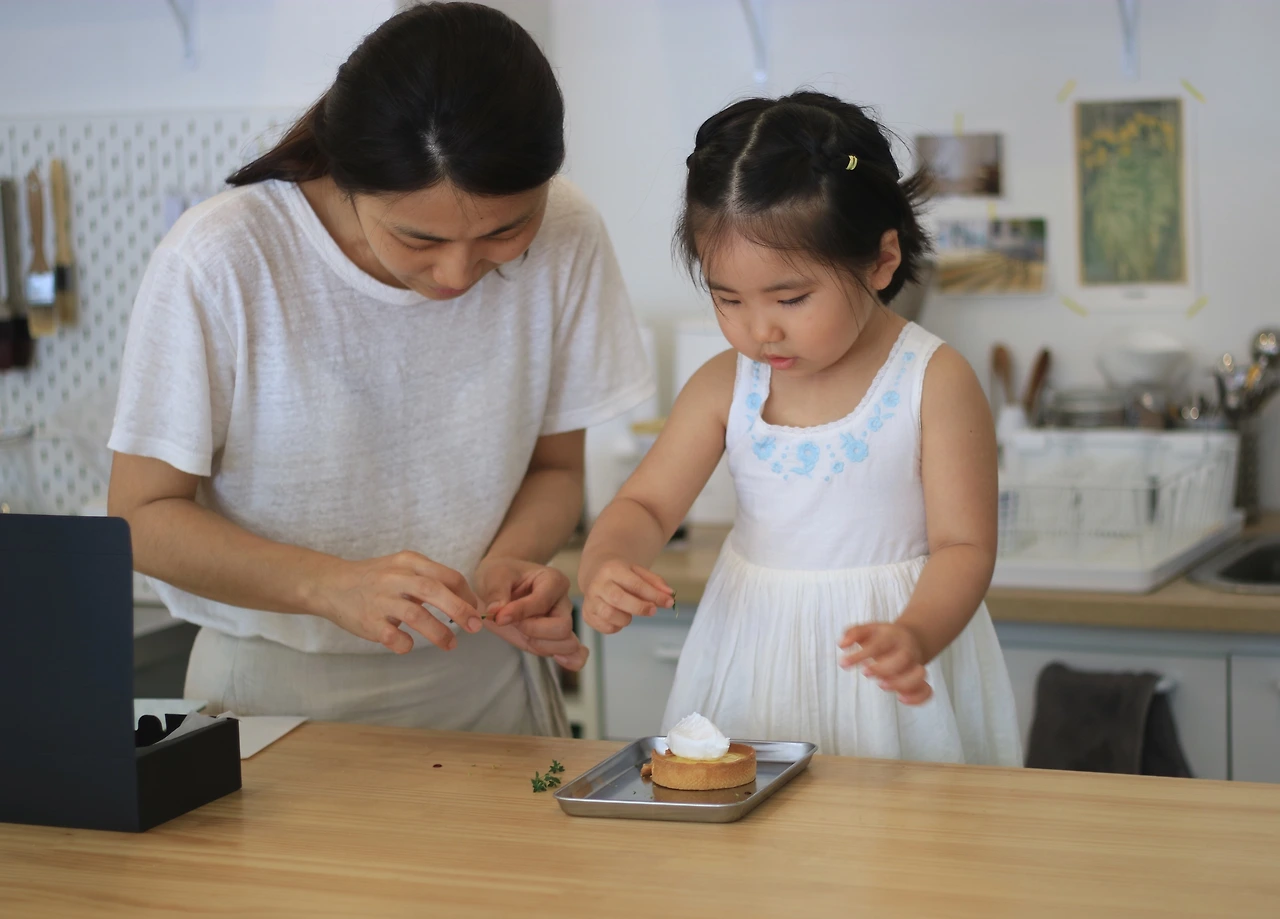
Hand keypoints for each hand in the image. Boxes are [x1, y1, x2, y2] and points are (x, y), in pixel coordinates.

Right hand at [312, 552, 481, 654]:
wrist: (331, 584)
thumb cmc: (375, 578)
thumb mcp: (402, 566)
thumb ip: (430, 578)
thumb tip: (466, 601)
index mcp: (409, 562)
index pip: (447, 575)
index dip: (466, 594)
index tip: (474, 609)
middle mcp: (396, 578)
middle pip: (435, 590)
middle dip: (459, 609)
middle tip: (475, 627)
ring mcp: (381, 600)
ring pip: (417, 615)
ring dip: (439, 633)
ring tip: (451, 644)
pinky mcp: (368, 621)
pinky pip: (393, 636)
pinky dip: (406, 644)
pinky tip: (410, 645)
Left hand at [473, 557, 589, 670]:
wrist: (499, 587)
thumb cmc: (500, 576)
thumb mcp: (493, 576)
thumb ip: (496, 592)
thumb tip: (498, 613)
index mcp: (553, 581)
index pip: (543, 602)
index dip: (520, 612)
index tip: (498, 616)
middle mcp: (562, 602)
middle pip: (562, 627)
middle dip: (534, 631)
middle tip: (514, 624)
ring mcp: (561, 622)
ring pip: (567, 644)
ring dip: (541, 645)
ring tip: (523, 633)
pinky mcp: (555, 640)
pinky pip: (576, 655)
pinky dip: (571, 660)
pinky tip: (559, 659)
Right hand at [581, 558, 674, 634]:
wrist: (597, 572)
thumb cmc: (622, 574)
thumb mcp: (639, 571)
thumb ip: (655, 582)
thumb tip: (669, 595)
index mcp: (612, 569)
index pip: (634, 584)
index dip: (653, 595)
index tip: (668, 602)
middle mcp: (598, 584)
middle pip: (619, 599)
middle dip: (639, 607)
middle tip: (652, 610)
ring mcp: (590, 600)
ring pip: (609, 615)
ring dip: (626, 618)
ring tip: (630, 613)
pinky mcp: (587, 614)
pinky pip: (605, 627)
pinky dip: (617, 626)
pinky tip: (619, 617)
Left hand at [838, 622, 932, 704]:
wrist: (909, 639)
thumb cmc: (883, 637)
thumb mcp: (867, 629)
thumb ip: (853, 633)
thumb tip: (842, 644)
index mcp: (893, 636)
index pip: (879, 644)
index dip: (863, 654)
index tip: (844, 662)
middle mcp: (907, 650)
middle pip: (903, 658)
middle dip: (884, 668)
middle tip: (865, 672)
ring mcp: (916, 665)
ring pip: (919, 675)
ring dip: (902, 683)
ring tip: (882, 685)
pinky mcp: (920, 681)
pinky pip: (927, 691)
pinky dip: (918, 697)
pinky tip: (901, 699)